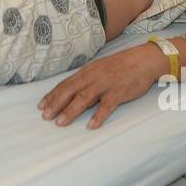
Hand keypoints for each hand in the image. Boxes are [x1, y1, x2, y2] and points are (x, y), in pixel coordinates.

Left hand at [38, 45, 159, 129]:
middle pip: (70, 91)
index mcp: (87, 71)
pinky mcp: (119, 92)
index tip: (41, 106)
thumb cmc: (121, 66)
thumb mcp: (100, 69)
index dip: (52, 95)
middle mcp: (93, 77)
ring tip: (60, 123)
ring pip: (84, 98)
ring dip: (71, 111)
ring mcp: (105, 84)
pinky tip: (91, 126)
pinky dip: (98, 116)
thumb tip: (72, 92)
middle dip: (56, 104)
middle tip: (45, 116)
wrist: (144, 60)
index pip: (65, 84)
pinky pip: (107, 106)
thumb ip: (86, 79)